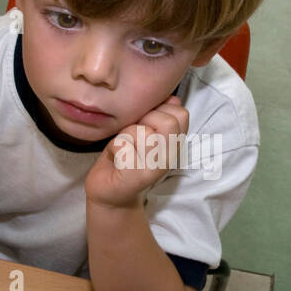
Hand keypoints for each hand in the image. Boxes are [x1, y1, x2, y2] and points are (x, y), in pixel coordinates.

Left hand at [85, 95, 188, 209]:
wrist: (109, 191)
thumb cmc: (124, 157)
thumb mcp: (143, 130)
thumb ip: (158, 114)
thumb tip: (172, 98)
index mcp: (174, 143)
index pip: (181, 113)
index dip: (160, 110)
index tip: (146, 123)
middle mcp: (170, 156)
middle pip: (168, 121)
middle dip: (144, 120)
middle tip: (135, 137)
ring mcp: (156, 168)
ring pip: (142, 132)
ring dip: (126, 135)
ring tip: (125, 149)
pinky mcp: (138, 177)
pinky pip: (123, 145)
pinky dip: (115, 148)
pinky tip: (116, 160)